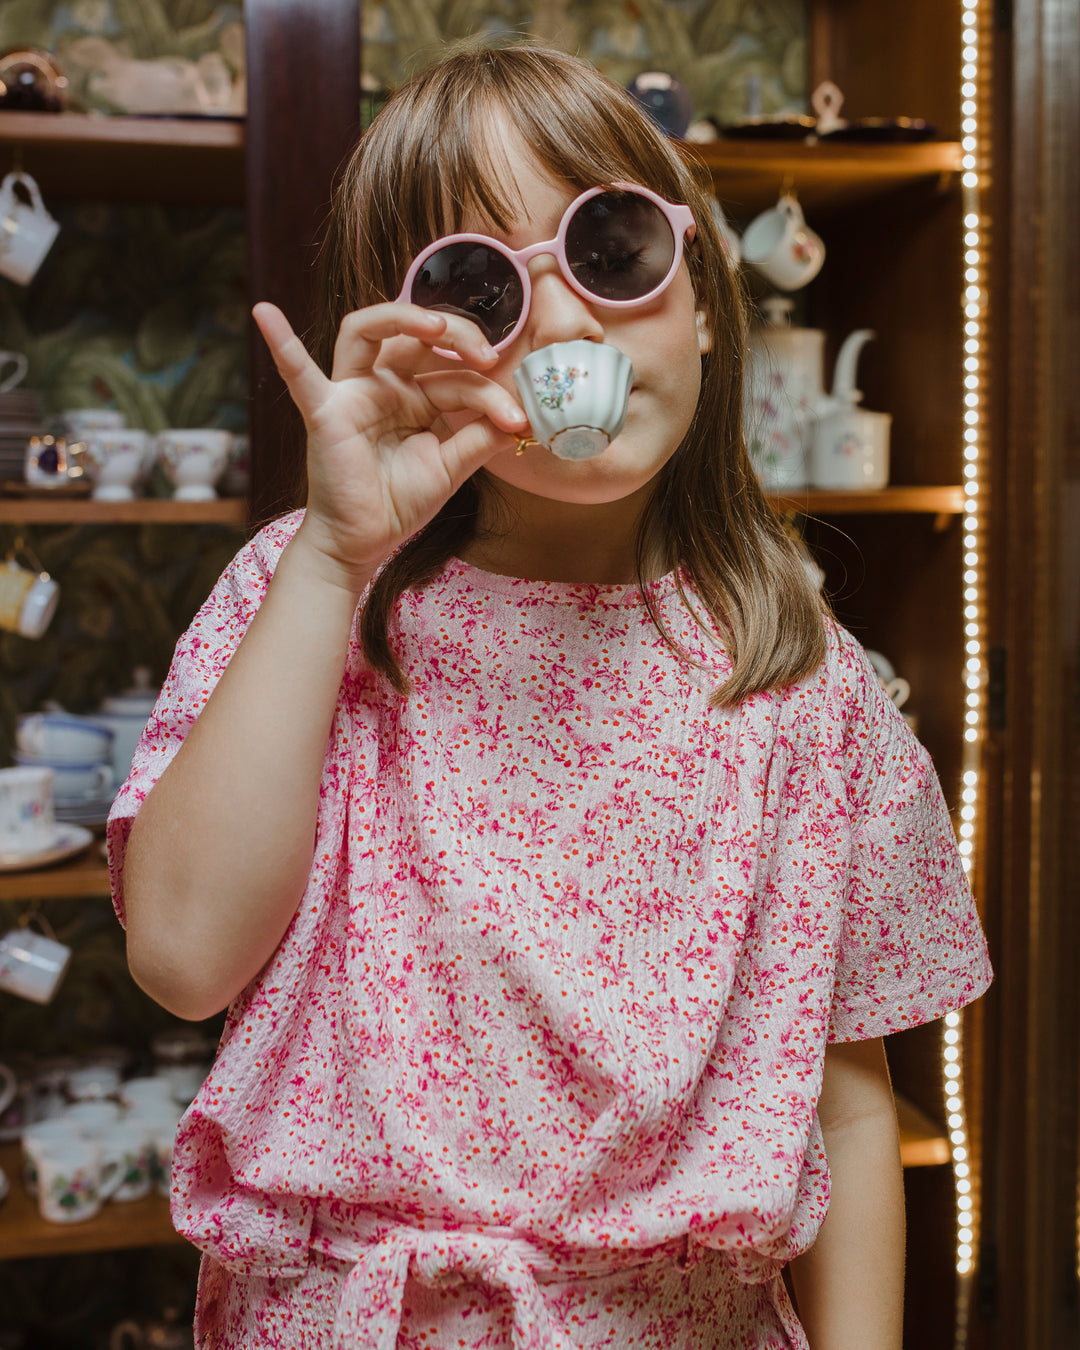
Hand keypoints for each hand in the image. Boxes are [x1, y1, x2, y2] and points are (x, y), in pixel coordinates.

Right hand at [252, 301, 528, 592]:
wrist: (365, 543)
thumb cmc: (400, 502)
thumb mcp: (451, 467)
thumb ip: (480, 438)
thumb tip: (521, 419)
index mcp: (414, 395)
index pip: (456, 376)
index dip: (490, 392)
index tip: (518, 417)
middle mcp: (383, 384)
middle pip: (417, 336)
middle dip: (458, 335)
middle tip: (488, 357)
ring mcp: (351, 393)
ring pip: (366, 330)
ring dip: (401, 317)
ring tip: (437, 327)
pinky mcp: (325, 414)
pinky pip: (300, 376)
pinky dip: (282, 345)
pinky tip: (264, 313)